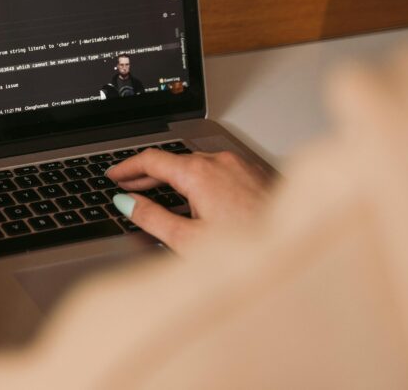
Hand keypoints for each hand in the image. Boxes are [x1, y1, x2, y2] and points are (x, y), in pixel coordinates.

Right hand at [106, 149, 269, 252]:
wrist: (294, 248)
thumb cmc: (248, 249)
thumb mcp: (187, 239)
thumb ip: (152, 218)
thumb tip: (126, 204)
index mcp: (199, 172)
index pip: (152, 159)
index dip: (127, 167)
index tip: (114, 175)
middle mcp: (220, 161)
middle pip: (174, 161)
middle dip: (148, 174)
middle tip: (127, 186)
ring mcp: (239, 166)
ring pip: (197, 165)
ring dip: (174, 177)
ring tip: (156, 193)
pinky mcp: (254, 175)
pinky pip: (218, 171)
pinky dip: (198, 180)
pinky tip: (195, 199)